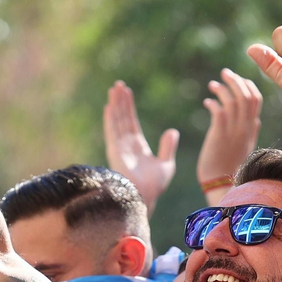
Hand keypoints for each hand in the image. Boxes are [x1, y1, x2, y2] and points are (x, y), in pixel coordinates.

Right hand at [103, 80, 177, 209]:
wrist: (146, 197)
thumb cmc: (155, 186)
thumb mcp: (167, 164)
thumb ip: (168, 147)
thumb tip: (172, 131)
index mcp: (138, 147)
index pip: (132, 122)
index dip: (129, 107)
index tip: (127, 92)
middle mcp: (126, 146)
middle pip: (123, 118)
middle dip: (121, 101)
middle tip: (118, 84)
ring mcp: (120, 148)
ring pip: (117, 121)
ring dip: (115, 105)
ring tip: (114, 88)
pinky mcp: (116, 152)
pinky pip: (112, 132)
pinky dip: (110, 119)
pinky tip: (109, 106)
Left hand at [195, 69, 261, 202]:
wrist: (222, 186)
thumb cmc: (230, 169)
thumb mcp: (246, 149)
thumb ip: (251, 133)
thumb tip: (256, 122)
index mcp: (251, 130)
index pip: (256, 100)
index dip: (248, 86)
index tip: (237, 80)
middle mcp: (245, 128)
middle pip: (247, 95)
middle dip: (236, 80)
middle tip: (224, 73)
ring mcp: (233, 131)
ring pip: (234, 99)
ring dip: (223, 88)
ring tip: (212, 85)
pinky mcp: (220, 135)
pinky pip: (219, 110)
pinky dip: (213, 102)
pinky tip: (206, 102)